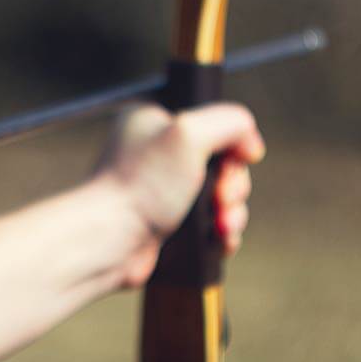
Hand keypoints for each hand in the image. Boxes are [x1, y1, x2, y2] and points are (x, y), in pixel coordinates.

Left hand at [95, 102, 264, 285]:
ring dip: (232, 211)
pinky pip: (212, 224)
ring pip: (222, 196)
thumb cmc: (140, 185)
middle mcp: (158, 152)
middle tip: (221, 197)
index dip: (234, 143)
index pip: (214, 122)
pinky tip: (219, 239)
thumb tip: (250, 143)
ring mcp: (163, 190)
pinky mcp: (170, 223)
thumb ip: (230, 121)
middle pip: (223, 162)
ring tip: (220, 224)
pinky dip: (221, 232)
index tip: (236, 159)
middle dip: (233, 183)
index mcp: (154, 120)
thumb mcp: (189, 132)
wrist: (110, 241)